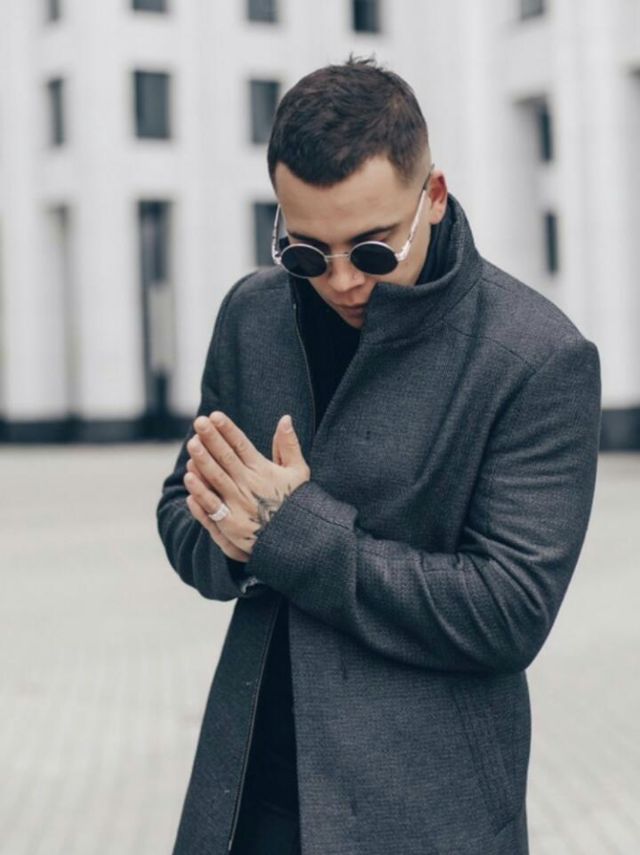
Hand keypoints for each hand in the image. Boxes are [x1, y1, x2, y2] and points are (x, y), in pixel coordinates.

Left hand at [184, 412, 309, 561]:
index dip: (227, 429)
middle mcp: (249, 485)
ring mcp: (239, 504)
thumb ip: (289, 445)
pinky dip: (200, 492)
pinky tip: (189, 478)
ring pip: (216, 478)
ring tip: (192, 443)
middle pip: (226, 457)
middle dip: (211, 438)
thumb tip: (285, 418)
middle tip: (199, 422)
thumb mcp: (299, 472)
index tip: (215, 415)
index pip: (241, 445)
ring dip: (202, 460)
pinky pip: (211, 505)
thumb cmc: (297, 504)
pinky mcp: (231, 524)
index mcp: (263, 471)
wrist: (296, 541)